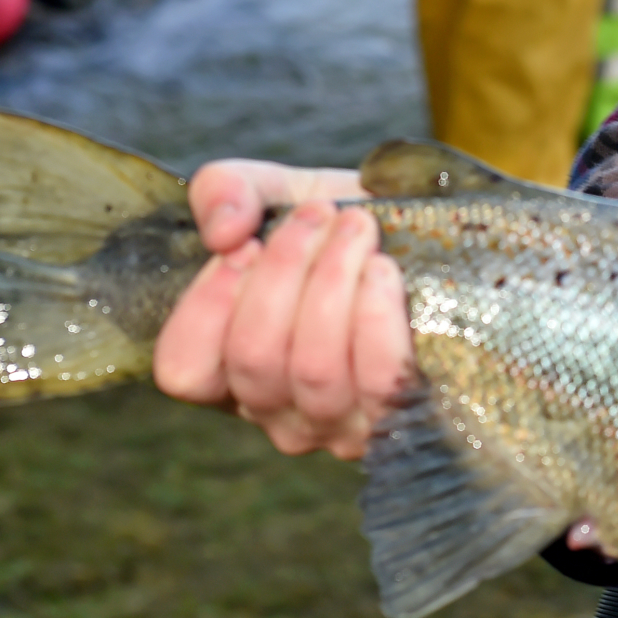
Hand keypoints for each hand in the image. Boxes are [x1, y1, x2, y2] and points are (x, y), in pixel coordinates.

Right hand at [153, 160, 414, 460]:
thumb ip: (225, 192)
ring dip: (333, 285)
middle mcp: (274, 408)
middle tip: (318, 214)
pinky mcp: (398, 419)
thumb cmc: (341, 225)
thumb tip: (224, 231)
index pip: (185, 369)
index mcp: (228, 364)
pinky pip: (378, 381)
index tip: (245, 244)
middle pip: (254, 359)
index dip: (207, 306)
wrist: (431, 235)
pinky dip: (377, 317)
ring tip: (357, 229)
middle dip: (284, 272)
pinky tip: (383, 270)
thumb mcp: (277, 193)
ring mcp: (336, 424)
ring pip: (314, 369)